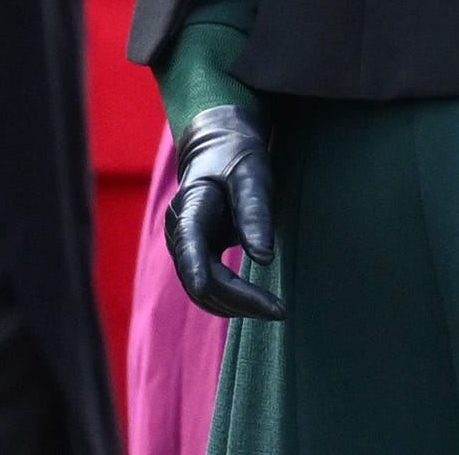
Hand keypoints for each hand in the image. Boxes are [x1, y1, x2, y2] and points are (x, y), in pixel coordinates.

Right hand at [165, 105, 283, 318]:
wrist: (215, 147)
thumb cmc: (237, 157)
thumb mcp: (253, 176)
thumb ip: (255, 214)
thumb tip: (263, 259)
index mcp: (190, 206)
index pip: (191, 250)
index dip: (209, 279)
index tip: (239, 304)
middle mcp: (177, 230)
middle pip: (201, 281)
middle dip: (240, 300)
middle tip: (281, 311)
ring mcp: (181, 245)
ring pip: (201, 292)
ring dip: (235, 307)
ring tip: (274, 309)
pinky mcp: (191, 254)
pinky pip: (204, 287)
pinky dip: (230, 301)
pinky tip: (256, 303)